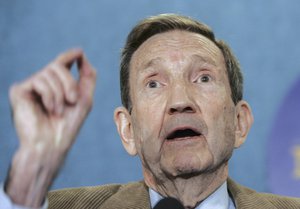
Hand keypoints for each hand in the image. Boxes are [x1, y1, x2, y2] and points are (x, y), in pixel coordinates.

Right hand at [6, 49, 96, 206]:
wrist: (52, 144)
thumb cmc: (68, 125)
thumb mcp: (84, 99)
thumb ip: (87, 77)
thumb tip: (82, 53)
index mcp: (57, 85)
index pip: (62, 63)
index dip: (70, 55)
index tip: (80, 52)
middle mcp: (42, 83)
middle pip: (58, 64)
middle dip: (69, 82)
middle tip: (72, 101)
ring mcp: (30, 86)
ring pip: (48, 71)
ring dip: (60, 92)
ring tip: (58, 110)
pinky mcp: (19, 90)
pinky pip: (39, 80)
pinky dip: (50, 95)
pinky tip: (48, 109)